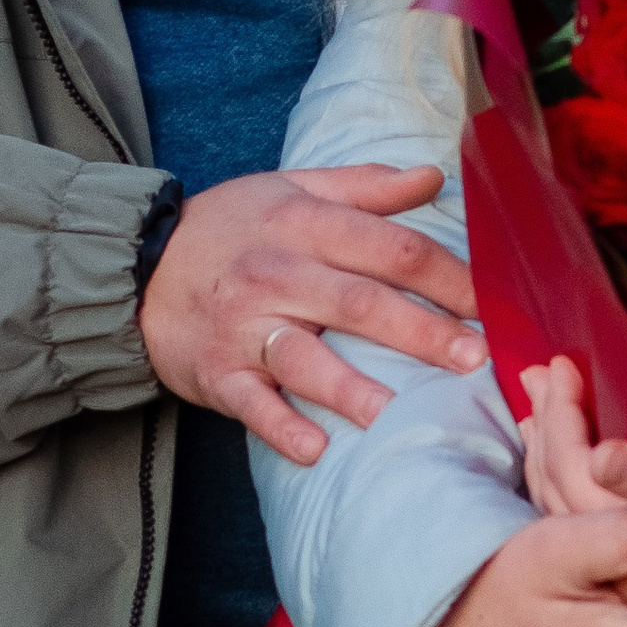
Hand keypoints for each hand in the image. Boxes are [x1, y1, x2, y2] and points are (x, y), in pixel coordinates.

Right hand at [139, 164, 482, 465]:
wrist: (136, 265)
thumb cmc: (230, 227)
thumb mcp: (292, 188)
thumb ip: (365, 186)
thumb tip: (433, 177)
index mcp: (304, 225)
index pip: (389, 249)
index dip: (446, 276)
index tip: (490, 303)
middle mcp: (277, 273)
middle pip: (360, 303)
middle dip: (421, 333)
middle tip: (473, 360)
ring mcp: (245, 326)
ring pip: (304, 356)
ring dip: (351, 388)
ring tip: (396, 414)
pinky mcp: (218, 372)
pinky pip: (251, 402)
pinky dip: (280, 426)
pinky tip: (314, 449)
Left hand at [519, 357, 626, 626]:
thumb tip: (602, 452)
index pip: (571, 469)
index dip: (562, 413)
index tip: (559, 364)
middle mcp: (617, 574)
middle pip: (557, 490)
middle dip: (549, 425)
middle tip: (539, 374)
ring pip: (566, 515)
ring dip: (554, 456)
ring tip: (544, 415)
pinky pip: (588, 532)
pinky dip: (574, 488)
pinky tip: (582, 472)